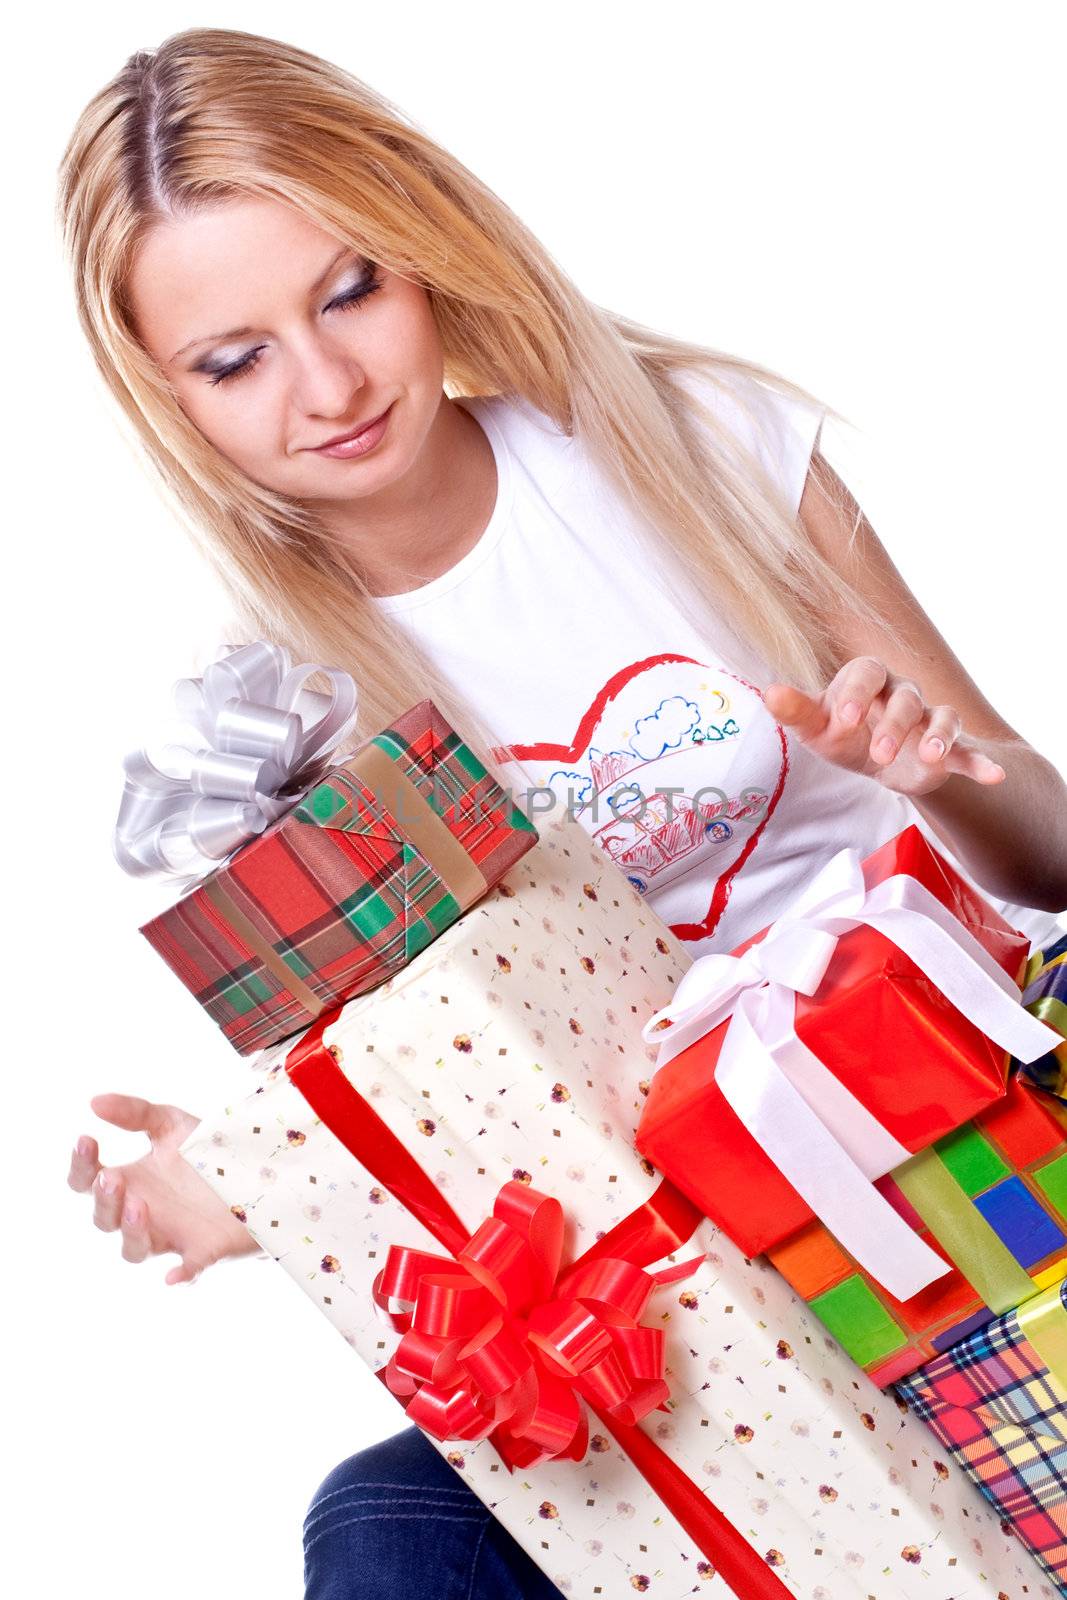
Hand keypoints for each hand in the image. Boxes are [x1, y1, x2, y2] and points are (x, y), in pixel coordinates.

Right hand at [67, 1094, 262, 1284]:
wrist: (256, 1171)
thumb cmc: (205, 1151)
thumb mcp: (172, 1124)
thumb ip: (136, 1113)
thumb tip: (94, 1102)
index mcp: (132, 1181)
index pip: (88, 1182)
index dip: (81, 1165)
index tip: (87, 1140)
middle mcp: (143, 1213)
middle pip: (105, 1218)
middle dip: (105, 1199)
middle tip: (113, 1176)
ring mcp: (170, 1234)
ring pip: (134, 1249)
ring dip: (132, 1231)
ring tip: (140, 1205)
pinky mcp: (202, 1250)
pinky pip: (187, 1271)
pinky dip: (181, 1275)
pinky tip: (174, 1276)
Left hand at [763, 656, 1006, 797]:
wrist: (872, 760)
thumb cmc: (841, 733)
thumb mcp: (816, 727)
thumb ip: (795, 710)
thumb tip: (769, 692)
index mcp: (868, 678)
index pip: (866, 673)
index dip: (856, 695)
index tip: (843, 722)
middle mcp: (902, 692)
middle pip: (906, 698)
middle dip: (893, 724)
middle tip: (877, 754)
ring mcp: (928, 719)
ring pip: (940, 716)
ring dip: (937, 735)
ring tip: (929, 755)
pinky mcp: (946, 749)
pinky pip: (967, 751)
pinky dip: (980, 762)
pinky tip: (994, 776)